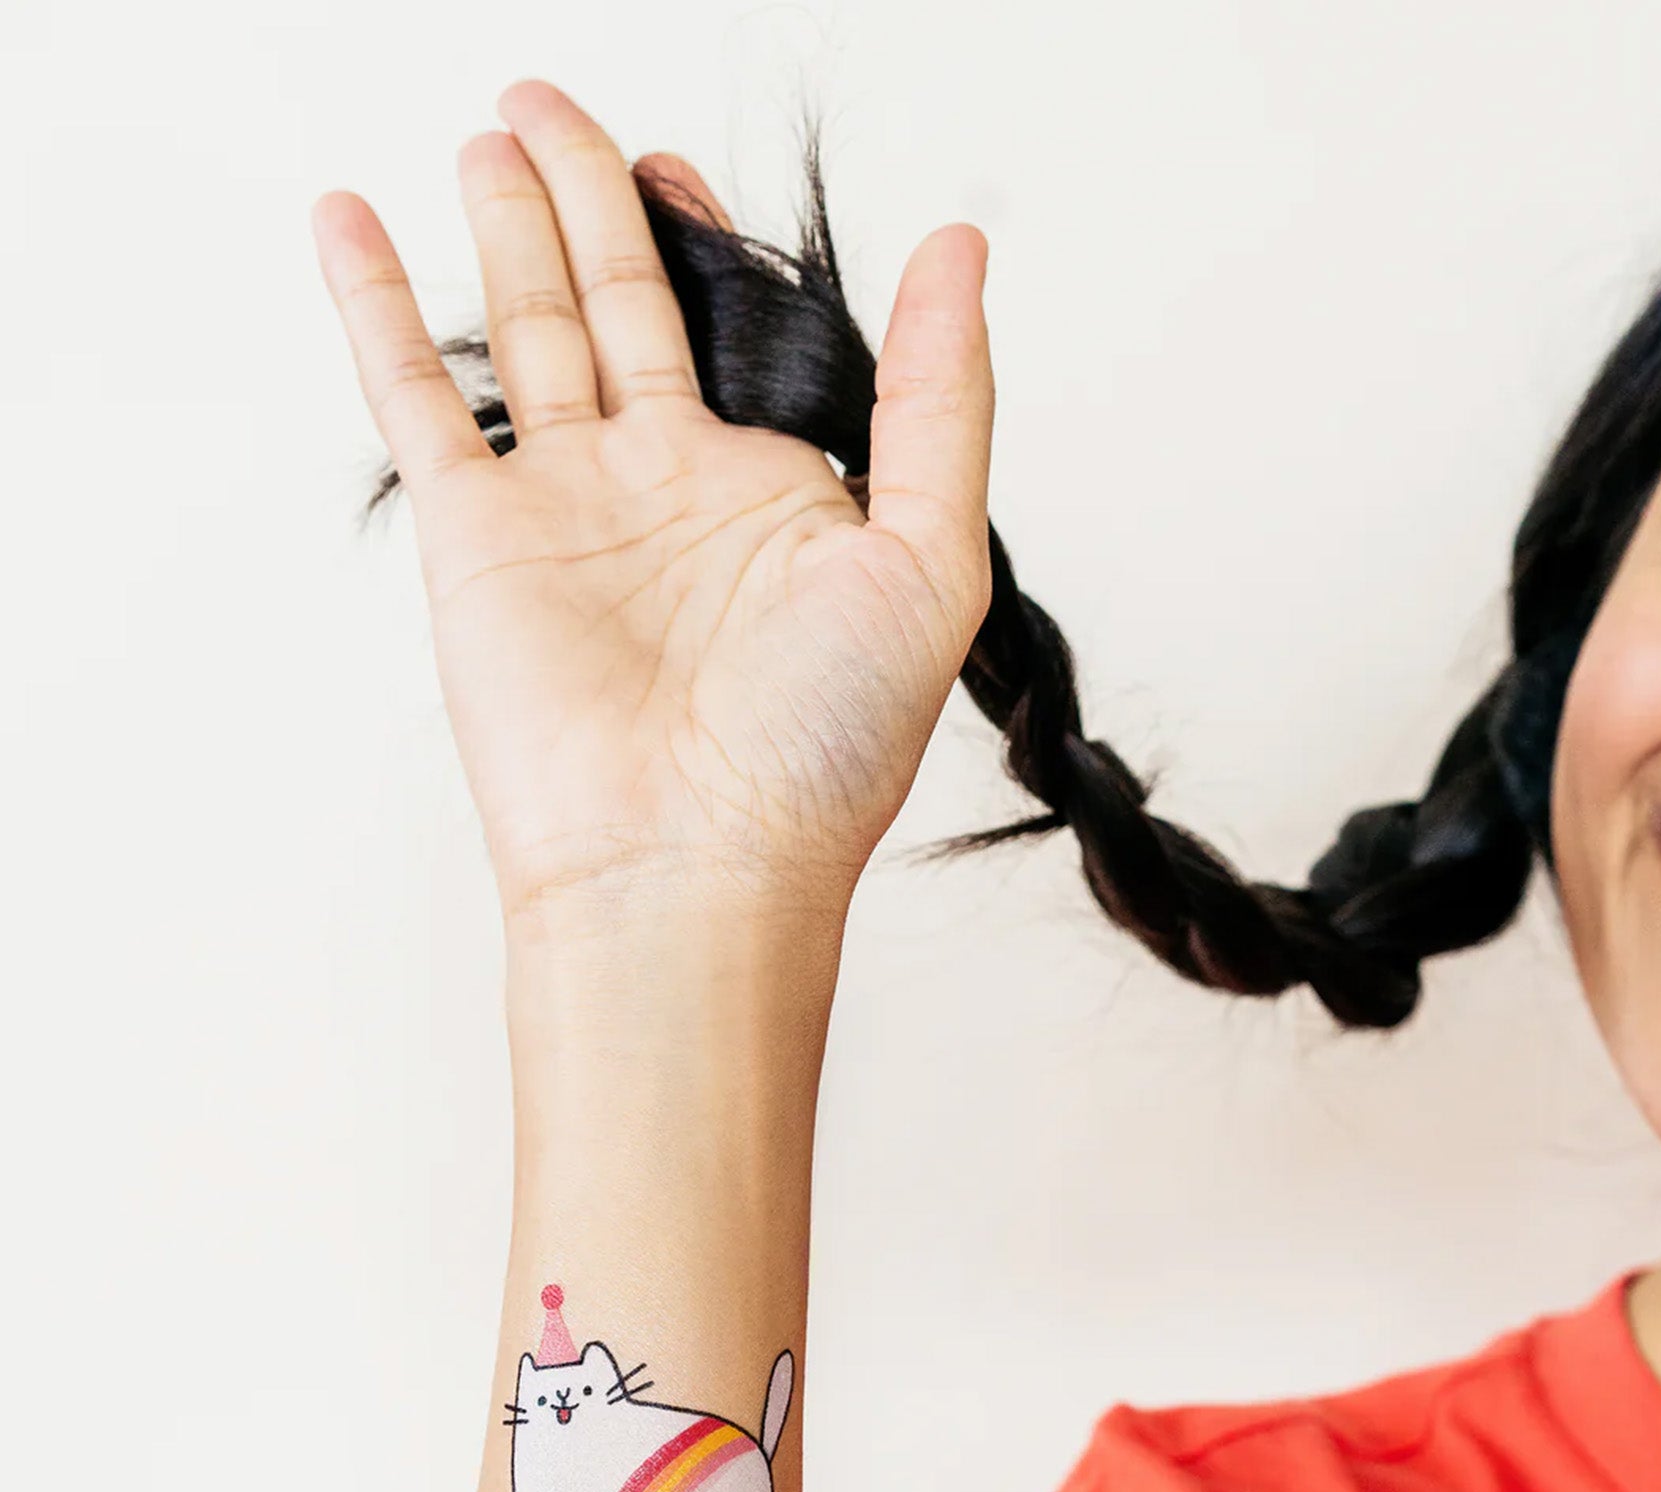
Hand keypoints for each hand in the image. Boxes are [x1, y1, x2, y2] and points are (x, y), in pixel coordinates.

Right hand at [311, 79, 993, 929]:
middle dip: (590, 198)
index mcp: (777, 490)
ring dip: (508, 230)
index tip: (675, 169)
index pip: (736, 330)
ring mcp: (571, 506)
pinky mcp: (480, 535)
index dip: (706, 241)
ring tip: (491, 138)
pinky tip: (353, 220)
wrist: (693, 864)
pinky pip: (418, 394)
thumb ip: (940, 399)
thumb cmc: (822, 748)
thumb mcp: (929, 557)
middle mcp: (671, 488)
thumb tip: (959, 250)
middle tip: (551, 108)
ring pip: (531, 328)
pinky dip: (380, 308)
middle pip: (624, 303)